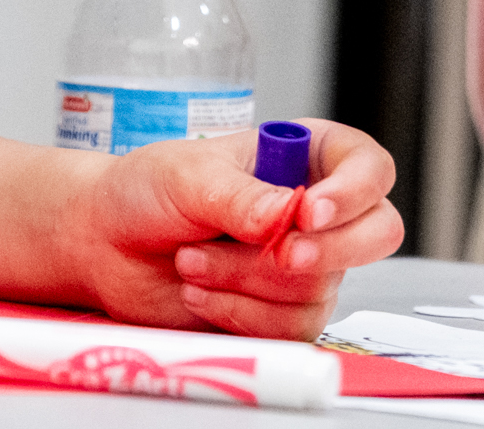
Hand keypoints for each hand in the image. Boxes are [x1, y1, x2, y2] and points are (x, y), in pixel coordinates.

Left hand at [61, 119, 402, 338]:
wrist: (106, 246)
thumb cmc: (147, 192)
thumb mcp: (188, 176)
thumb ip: (239, 196)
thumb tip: (283, 215)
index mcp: (304, 157)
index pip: (368, 167)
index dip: (353, 192)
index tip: (308, 212)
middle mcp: (314, 211)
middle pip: (377, 233)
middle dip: (329, 250)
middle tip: (279, 250)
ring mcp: (303, 264)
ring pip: (319, 286)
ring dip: (249, 280)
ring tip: (195, 259)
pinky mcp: (281, 311)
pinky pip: (292, 327)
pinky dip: (241, 312)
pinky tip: (202, 290)